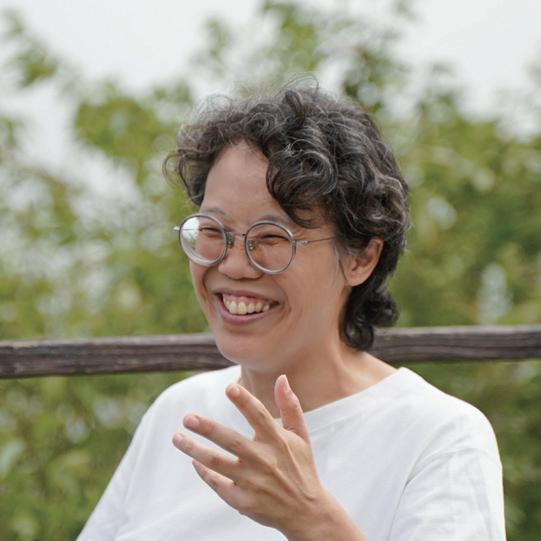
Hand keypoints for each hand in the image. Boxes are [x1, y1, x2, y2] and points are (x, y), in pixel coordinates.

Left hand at [171, 374, 331, 536]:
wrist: (306, 512)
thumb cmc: (301, 467)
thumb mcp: (300, 436)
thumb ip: (290, 406)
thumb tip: (281, 377)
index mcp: (278, 441)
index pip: (259, 415)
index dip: (244, 400)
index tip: (229, 387)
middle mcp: (264, 460)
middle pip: (230, 441)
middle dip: (207, 428)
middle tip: (187, 417)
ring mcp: (252, 482)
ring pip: (217, 463)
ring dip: (194, 450)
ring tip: (176, 437)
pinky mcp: (243, 501)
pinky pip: (217, 483)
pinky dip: (204, 472)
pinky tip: (194, 460)